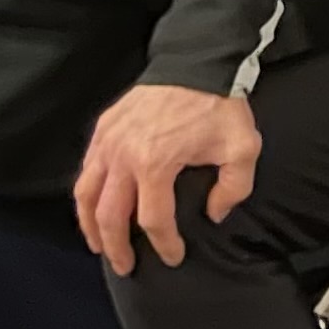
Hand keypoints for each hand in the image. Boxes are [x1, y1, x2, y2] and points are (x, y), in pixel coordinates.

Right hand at [74, 82, 260, 272]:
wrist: (197, 62)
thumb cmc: (219, 106)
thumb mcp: (242, 148)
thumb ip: (233, 189)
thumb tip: (213, 215)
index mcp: (155, 164)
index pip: (153, 220)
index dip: (164, 244)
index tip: (173, 257)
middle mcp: (123, 157)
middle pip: (110, 216)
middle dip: (117, 247)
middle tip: (126, 266)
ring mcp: (108, 143)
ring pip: (87, 195)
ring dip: (90, 226)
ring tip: (99, 246)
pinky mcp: (103, 130)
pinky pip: (86, 171)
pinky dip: (86, 196)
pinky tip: (94, 208)